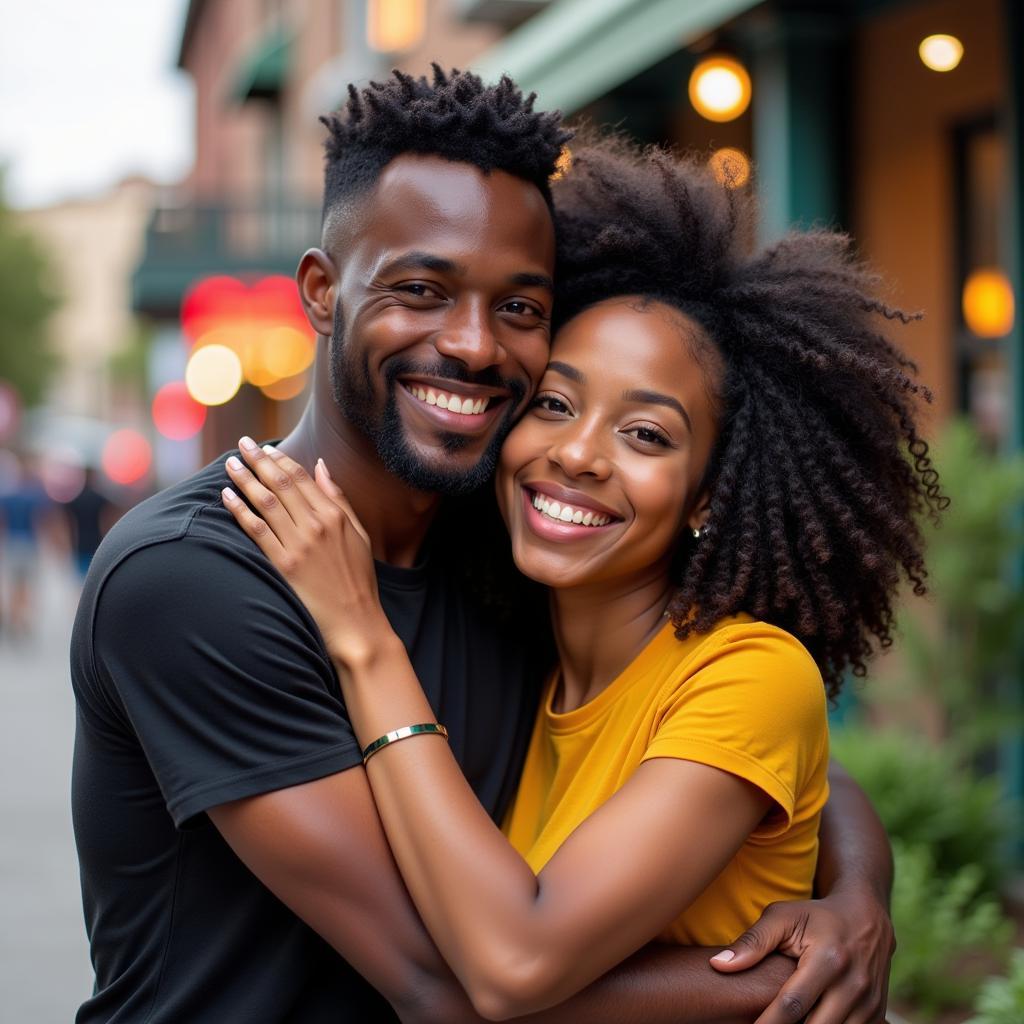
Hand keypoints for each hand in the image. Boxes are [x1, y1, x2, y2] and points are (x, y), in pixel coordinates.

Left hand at [222, 438, 393, 664]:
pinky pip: (256, 530)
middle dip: (259, 460)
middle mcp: (317, 525)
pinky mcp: (284, 564)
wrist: (356, 622)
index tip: (265, 448)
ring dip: (245, 479)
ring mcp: (299, 544)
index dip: (281, 459)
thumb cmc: (358, 580)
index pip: (302, 477)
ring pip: (266, 502)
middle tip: (242, 444)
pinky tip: (227, 496)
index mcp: (335, 515)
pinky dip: (240, 510)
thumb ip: (339, 499)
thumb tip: (320, 466)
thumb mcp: (358, 534)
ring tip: (230, 464)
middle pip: (281, 483)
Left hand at [710, 889, 893, 1023]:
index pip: (792, 1004)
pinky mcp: (878, 1013)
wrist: (866, 917)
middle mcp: (853, 984)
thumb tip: (719, 965)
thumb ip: (752, 942)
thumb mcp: (782, 917)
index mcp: (828, 959)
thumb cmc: (815, 916)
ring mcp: (870, 1002)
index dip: (767, 1023)